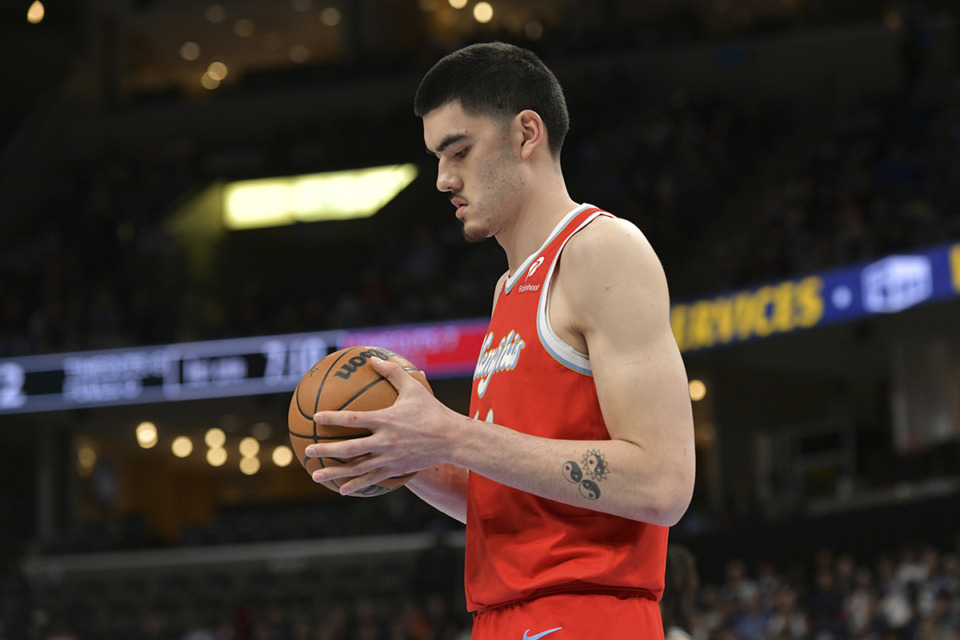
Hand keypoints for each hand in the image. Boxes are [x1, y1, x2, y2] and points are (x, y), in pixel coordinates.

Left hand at [305, 356, 461, 494]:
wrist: (452, 438)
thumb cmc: (432, 410)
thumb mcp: (413, 388)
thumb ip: (392, 372)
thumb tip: (373, 358)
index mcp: (386, 420)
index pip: (353, 419)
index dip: (333, 418)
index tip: (316, 417)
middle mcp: (385, 441)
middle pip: (349, 448)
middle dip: (326, 450)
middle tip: (308, 451)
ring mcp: (389, 458)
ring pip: (357, 468)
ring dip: (334, 473)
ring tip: (315, 475)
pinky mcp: (396, 469)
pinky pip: (372, 479)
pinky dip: (356, 485)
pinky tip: (341, 490)